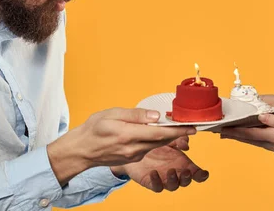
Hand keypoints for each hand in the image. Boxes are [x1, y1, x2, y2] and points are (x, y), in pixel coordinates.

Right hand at [47, 108, 196, 185]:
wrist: (81, 150)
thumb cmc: (94, 128)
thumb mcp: (112, 114)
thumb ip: (135, 115)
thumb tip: (156, 116)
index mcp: (128, 135)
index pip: (158, 133)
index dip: (177, 130)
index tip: (191, 126)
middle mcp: (133, 148)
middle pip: (161, 140)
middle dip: (178, 133)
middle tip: (192, 125)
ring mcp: (133, 156)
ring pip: (156, 145)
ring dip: (169, 136)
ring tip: (179, 126)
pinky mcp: (132, 159)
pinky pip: (148, 148)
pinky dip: (157, 141)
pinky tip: (160, 133)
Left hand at [112, 136, 208, 192]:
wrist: (132, 144)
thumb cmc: (152, 140)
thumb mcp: (166, 135)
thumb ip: (177, 137)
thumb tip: (186, 143)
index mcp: (181, 161)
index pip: (195, 171)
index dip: (201, 174)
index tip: (203, 172)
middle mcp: (174, 170)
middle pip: (186, 181)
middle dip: (188, 178)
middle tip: (186, 171)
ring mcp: (162, 176)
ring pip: (173, 186)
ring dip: (174, 180)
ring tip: (171, 171)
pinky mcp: (150, 180)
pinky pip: (155, 186)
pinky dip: (156, 182)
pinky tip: (154, 173)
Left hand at [221, 113, 273, 187]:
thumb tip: (260, 115)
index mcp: (272, 136)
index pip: (248, 132)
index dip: (234, 129)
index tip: (221, 127)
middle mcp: (270, 143)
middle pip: (246, 137)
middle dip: (232, 134)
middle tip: (218, 131)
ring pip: (251, 140)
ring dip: (239, 136)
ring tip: (228, 134)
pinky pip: (259, 142)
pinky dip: (249, 138)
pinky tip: (248, 137)